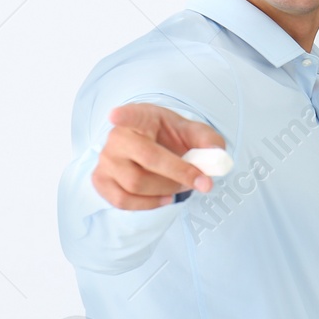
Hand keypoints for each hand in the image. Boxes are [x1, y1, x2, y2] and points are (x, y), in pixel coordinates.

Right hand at [92, 103, 226, 209]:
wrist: (155, 150)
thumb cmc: (172, 139)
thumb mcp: (193, 133)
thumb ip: (209, 141)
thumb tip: (217, 155)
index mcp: (141, 118)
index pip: (129, 114)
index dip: (123, 115)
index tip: (115, 115)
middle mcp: (118, 137)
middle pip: (147, 159)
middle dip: (179, 174)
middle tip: (200, 181)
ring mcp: (106, 159)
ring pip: (135, 183)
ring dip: (166, 190)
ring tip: (180, 186)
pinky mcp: (101, 180)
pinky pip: (123, 200)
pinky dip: (149, 204)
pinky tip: (164, 198)